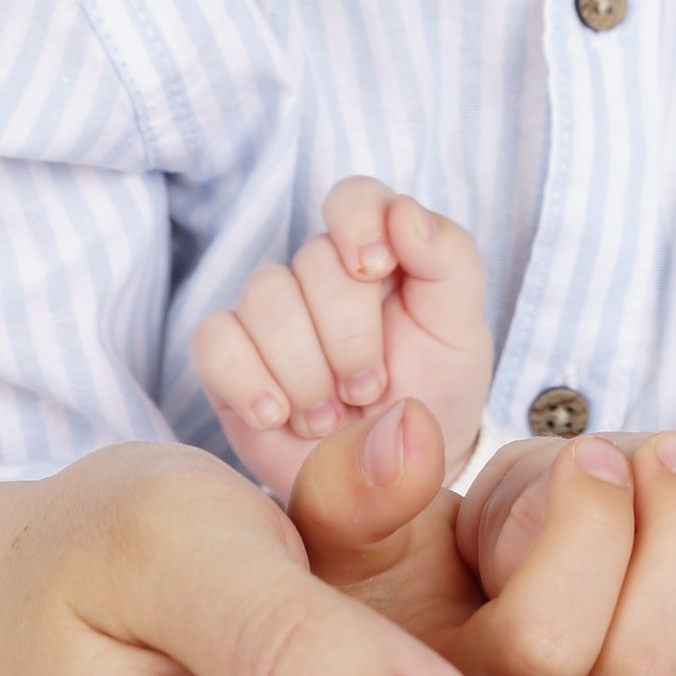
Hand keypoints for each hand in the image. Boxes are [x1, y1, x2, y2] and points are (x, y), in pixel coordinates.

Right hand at [190, 181, 492, 498]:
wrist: (396, 478)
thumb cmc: (432, 390)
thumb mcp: (461, 328)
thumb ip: (449, 259)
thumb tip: (405, 214)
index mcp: (377, 250)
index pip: (352, 197)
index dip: (356, 223)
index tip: (375, 270)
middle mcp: (317, 275)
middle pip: (311, 261)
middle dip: (348, 335)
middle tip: (370, 388)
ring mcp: (268, 317)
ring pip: (263, 299)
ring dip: (305, 368)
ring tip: (330, 417)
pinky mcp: (228, 363)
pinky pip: (213, 342)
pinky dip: (246, 380)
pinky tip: (278, 416)